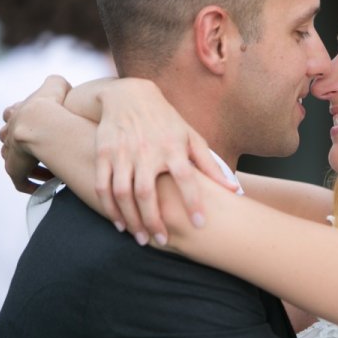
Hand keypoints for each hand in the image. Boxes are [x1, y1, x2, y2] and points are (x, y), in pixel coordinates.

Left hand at [0, 75, 70, 192]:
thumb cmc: (52, 103)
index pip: (12, 114)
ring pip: (15, 161)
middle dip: (22, 144)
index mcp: (17, 113)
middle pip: (8, 138)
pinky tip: (43, 188)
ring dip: (30, 166)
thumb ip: (58, 83)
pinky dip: (30, 184)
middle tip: (42, 149)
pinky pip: (20, 181)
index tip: (39, 125)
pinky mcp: (15, 169)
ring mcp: (11, 152)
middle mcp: (10, 132)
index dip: (23, 119)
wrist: (40, 121)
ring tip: (50, 172)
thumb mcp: (56, 86)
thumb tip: (65, 85)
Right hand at [91, 79, 237, 245]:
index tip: (199, 224)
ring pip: (123, 193)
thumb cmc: (167, 121)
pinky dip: (109, 207)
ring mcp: (123, 152)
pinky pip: (103, 186)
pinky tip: (119, 222)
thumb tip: (234, 190)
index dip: (193, 201)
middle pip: (148, 192)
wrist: (129, 96)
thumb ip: (210, 165)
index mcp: (173, 146)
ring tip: (141, 238)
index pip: (187, 177)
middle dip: (154, 220)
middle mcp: (147, 150)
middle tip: (163, 241)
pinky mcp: (104, 153)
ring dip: (131, 218)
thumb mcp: (191, 137)